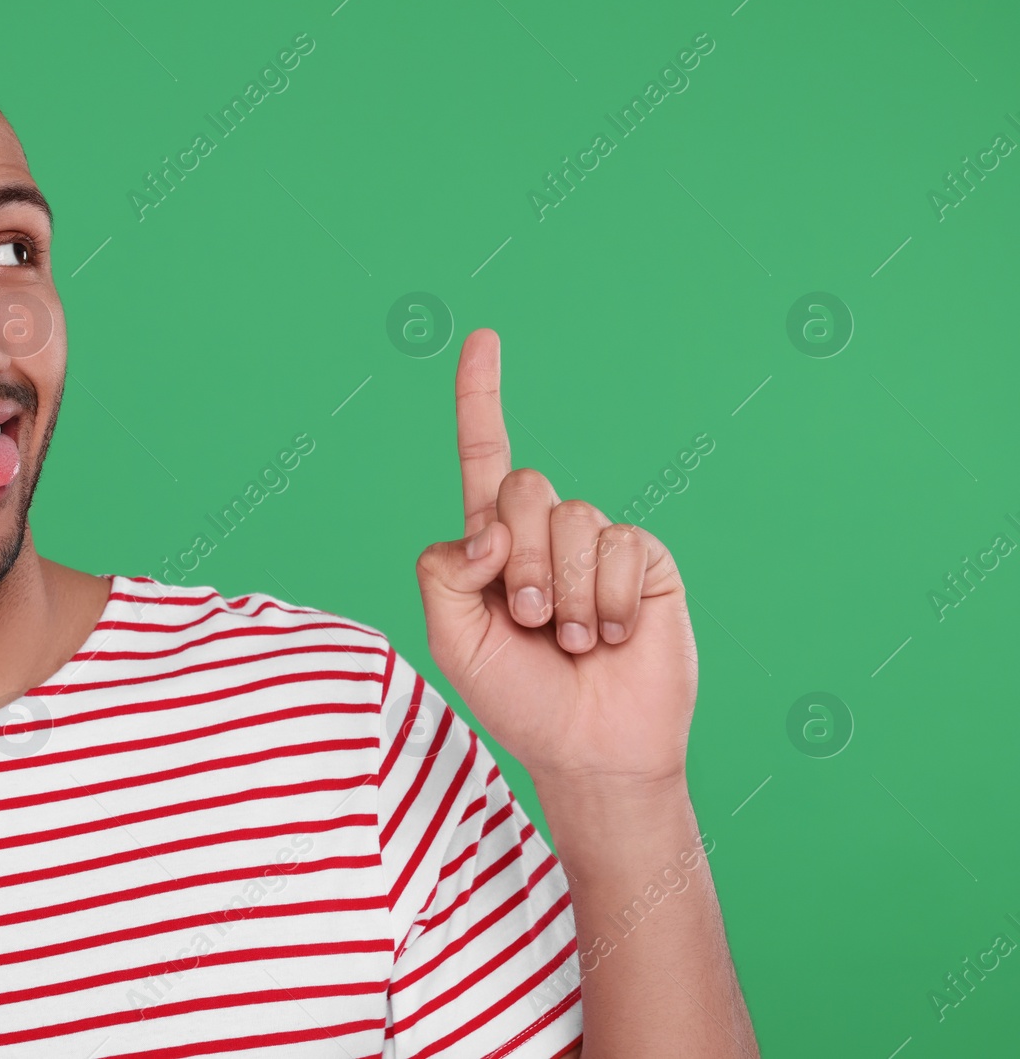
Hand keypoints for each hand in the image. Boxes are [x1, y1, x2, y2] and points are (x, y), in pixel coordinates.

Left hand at [414, 328, 697, 791]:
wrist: (588, 750)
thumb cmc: (517, 698)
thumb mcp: (451, 639)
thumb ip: (443, 571)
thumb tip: (488, 528)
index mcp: (494, 544)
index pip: (485, 457)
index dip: (480, 398)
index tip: (481, 338)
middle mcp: (546, 533)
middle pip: (523, 488)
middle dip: (521, 564)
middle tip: (531, 623)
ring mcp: (599, 544)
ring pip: (572, 520)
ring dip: (565, 595)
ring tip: (572, 642)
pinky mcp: (646, 562)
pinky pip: (621, 548)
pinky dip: (607, 604)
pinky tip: (611, 639)